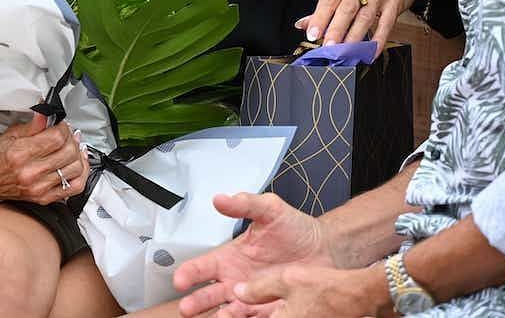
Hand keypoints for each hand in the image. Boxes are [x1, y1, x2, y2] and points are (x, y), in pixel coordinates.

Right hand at [0, 113, 88, 203]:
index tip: (61, 124)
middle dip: (72, 138)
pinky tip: (77, 163)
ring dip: (78, 154)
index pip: (57, 137)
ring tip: (72, 146)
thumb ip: (32, 125)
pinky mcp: (44, 198)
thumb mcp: (9, 135)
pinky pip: (75, 187)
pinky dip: (82, 173)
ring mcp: (39, 187)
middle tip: (67, 133)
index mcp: (20, 154)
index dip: (63, 127)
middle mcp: (31, 172)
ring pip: (75, 168)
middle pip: (68, 151)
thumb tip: (47, 112)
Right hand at [174, 192, 331, 316]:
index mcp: (231, 257)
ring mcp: (252, 297)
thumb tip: (221, 198)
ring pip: (229, 312)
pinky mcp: (270, 310)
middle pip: (209, 295)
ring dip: (220, 316)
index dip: (189, 273)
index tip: (180, 280)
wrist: (324, 247)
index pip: (203, 267)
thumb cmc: (295, 229)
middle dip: (196, 303)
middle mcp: (237, 280)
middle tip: (186, 308)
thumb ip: (245, 204)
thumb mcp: (270, 209)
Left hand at [232, 264, 393, 317]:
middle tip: (227, 310)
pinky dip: (267, 313)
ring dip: (251, 313)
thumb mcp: (287, 280)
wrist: (358, 295)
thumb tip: (239, 292)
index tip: (222, 312)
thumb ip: (259, 288)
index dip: (230, 317)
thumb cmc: (328, 288)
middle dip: (240, 315)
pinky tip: (263, 306)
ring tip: (236, 307)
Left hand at [298, 0, 432, 46]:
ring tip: (345, 54)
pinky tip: (370, 53)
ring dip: (354, 38)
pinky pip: (385, 25)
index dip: (319, 18)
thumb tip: (303, 24)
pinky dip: (378, 40)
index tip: (312, 34)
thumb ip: (326, 6)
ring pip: (364, 19)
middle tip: (328, 47)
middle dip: (336, 29)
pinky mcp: (394, 5)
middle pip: (346, 9)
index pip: (329, 0)